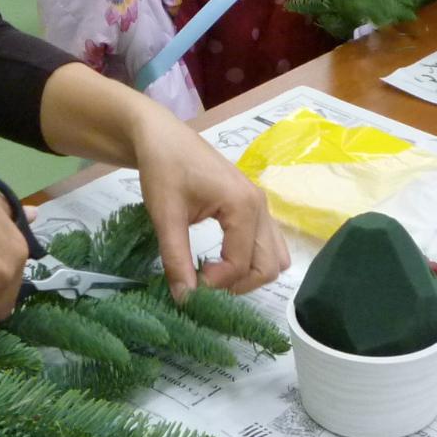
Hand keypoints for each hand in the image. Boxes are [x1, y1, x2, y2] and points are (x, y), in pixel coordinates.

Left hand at [130, 111, 288, 299]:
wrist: (161, 136)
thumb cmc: (162, 170)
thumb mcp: (165, 216)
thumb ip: (177, 260)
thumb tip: (185, 300)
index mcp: (243, 205)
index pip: (241, 264)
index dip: (216, 285)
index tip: (188, 285)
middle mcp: (260, 206)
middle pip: (269, 266)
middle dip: (239, 284)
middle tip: (204, 283)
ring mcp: (261, 205)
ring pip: (274, 257)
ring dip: (249, 274)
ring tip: (214, 272)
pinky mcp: (254, 205)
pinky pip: (267, 243)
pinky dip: (251, 259)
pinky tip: (220, 257)